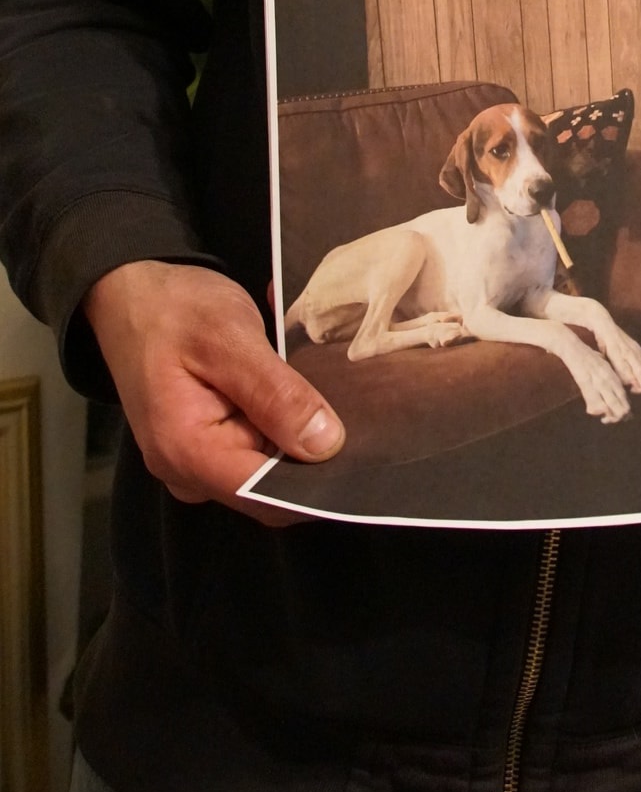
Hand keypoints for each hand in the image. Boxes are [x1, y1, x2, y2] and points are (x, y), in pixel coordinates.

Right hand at [84, 260, 343, 524]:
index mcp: (187, 453)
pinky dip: (278, 414)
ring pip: (269, 463)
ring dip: (295, 424)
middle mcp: (188, 472)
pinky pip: (256, 444)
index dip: (318, 481)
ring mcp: (195, 462)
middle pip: (273, 486)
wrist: (130, 294)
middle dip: (311, 448)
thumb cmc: (173, 310)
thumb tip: (325, 445)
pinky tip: (287, 377)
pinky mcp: (207, 444)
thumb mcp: (229, 339)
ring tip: (310, 374)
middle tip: (342, 395)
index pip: (269, 497)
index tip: (360, 450)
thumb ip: (275, 394)